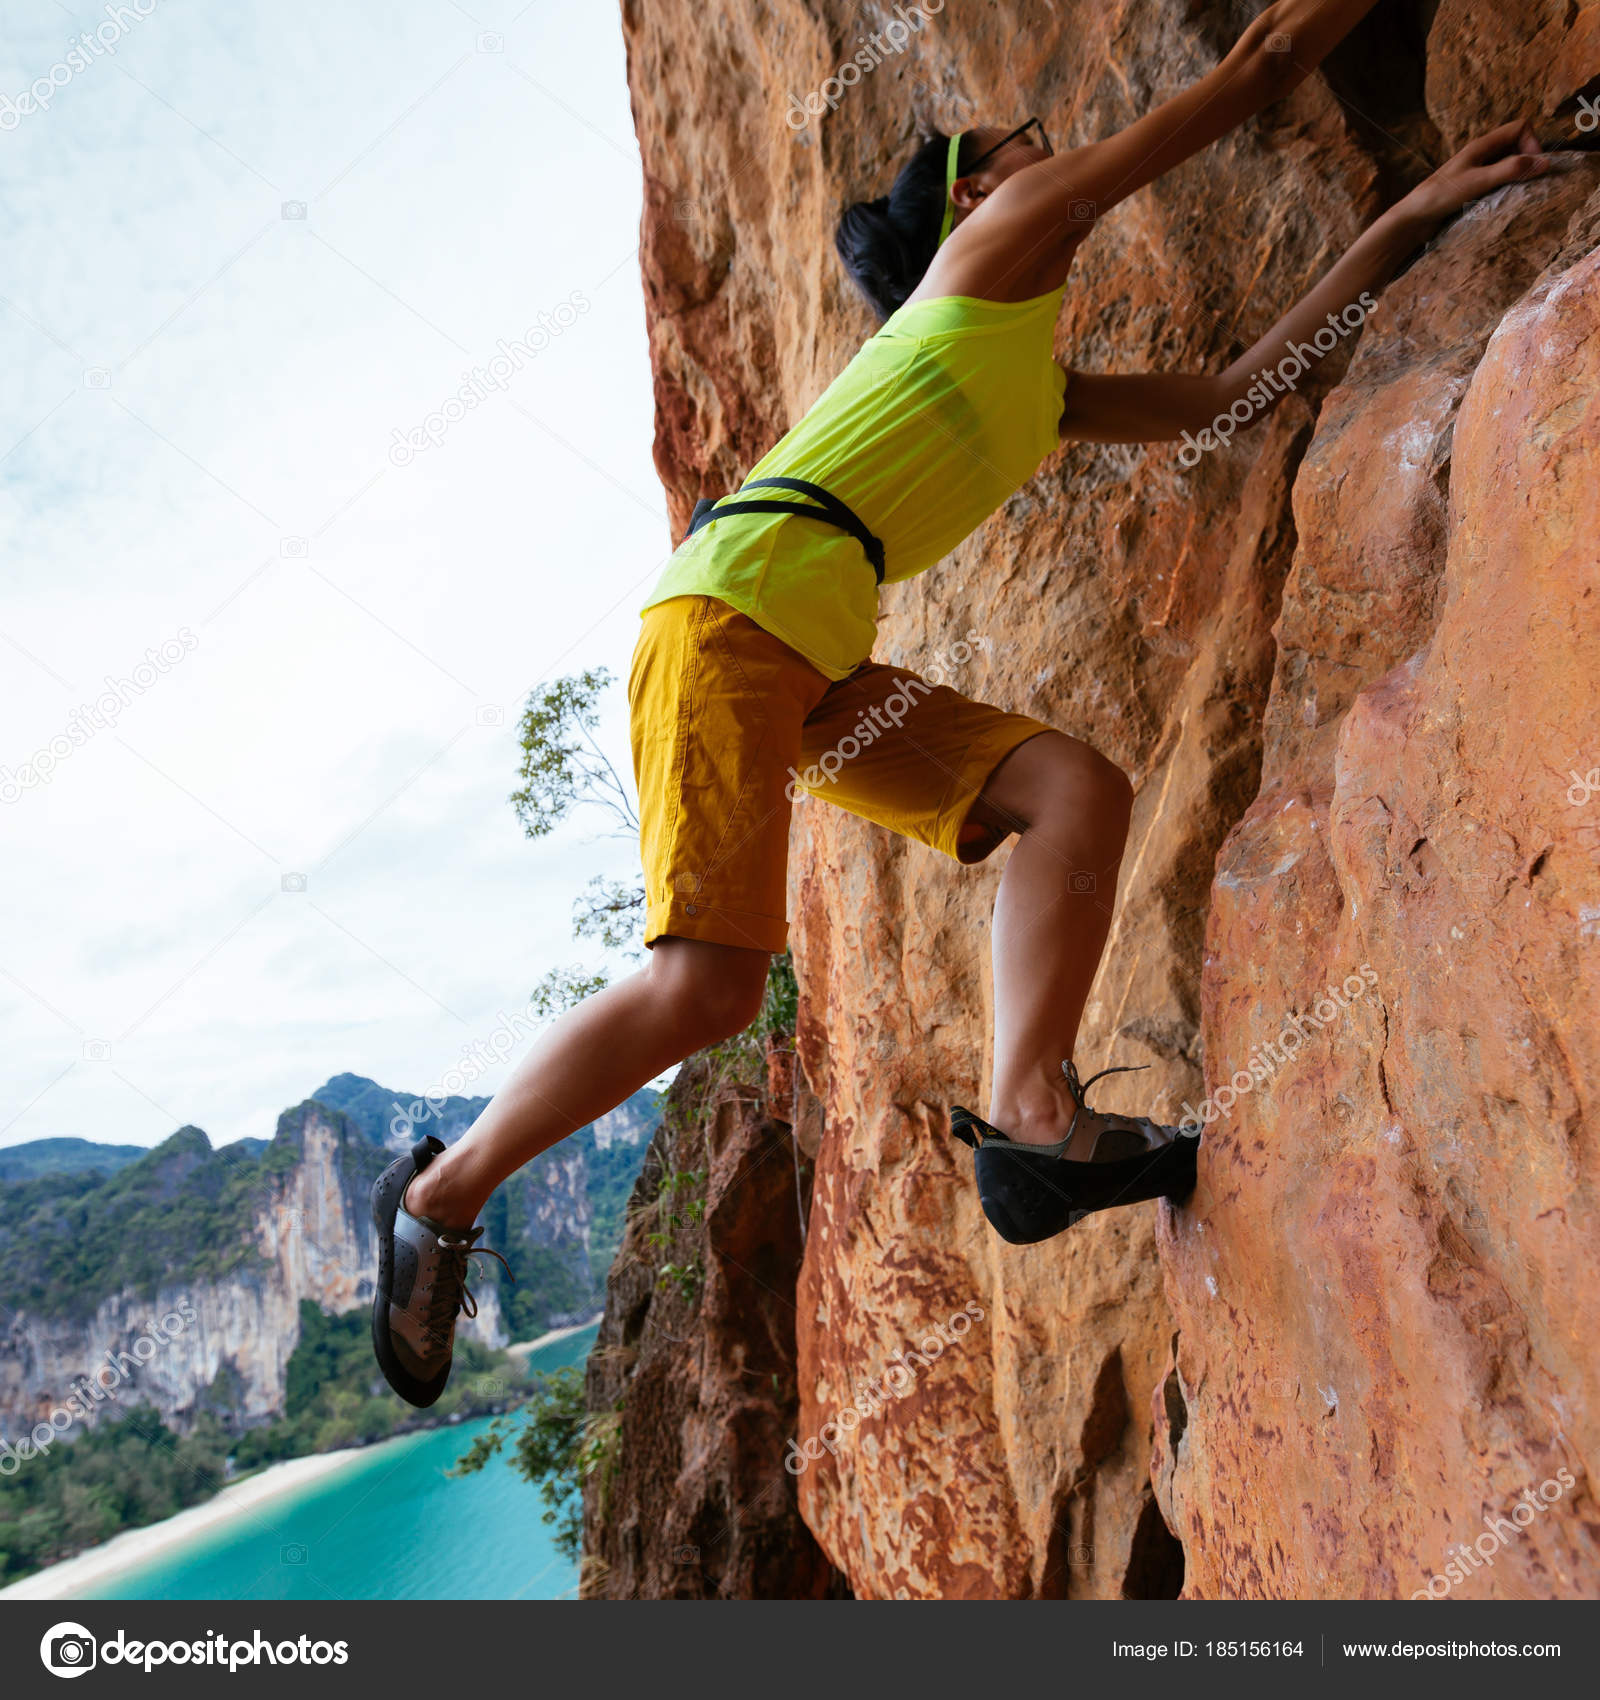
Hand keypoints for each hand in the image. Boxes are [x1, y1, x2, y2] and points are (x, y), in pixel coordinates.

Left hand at [1395, 118, 1551, 224]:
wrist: (1412, 219)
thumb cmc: (1440, 197)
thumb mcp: (1479, 181)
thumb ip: (1510, 171)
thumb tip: (1544, 163)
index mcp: (1482, 146)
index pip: (1520, 128)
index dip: (1532, 143)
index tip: (1531, 167)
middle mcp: (1480, 155)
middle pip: (1516, 146)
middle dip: (1527, 160)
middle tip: (1529, 182)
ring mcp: (1476, 171)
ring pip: (1507, 165)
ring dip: (1516, 176)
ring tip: (1516, 194)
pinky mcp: (1471, 189)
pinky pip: (1497, 182)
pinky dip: (1505, 189)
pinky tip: (1502, 203)